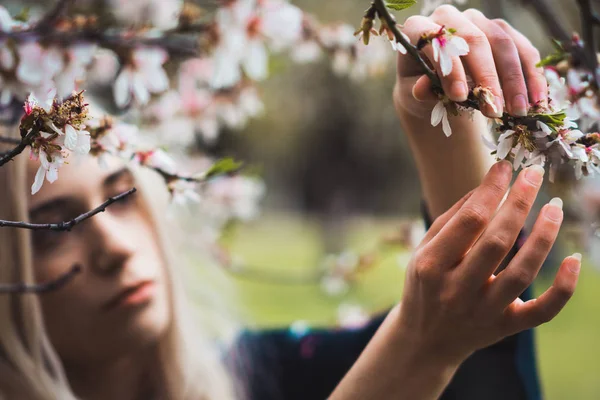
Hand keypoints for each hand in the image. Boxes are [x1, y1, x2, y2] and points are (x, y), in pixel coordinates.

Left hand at [394, 6, 546, 119]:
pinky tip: (537, 100)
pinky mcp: (504, 31)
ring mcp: (480, 21)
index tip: (459, 98)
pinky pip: (524, 50)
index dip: (451, 69)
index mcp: (420, 27)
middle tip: (494, 110)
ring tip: (519, 112)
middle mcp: (450, 17)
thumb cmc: (423, 89)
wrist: (439, 89)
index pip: (439, 42)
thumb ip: (420, 91)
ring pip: (504, 44)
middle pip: (476, 42)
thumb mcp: (415, 95)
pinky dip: (533, 77)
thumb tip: (422, 89)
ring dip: (515, 81)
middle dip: (487, 79)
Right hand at [396, 160, 579, 366]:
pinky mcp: (505, 328)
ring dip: (543, 236)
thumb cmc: (425, 284)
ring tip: (554, 206)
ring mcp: (482, 312)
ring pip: (522, 272)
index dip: (491, 190)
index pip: (468, 222)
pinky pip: (542, 311)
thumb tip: (490, 186)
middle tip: (535, 174)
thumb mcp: (424, 250)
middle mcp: (456, 291)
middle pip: (497, 242)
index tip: (504, 167)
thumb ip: (453, 219)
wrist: (426, 339)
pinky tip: (575, 259)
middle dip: (519, 203)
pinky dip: (563, 287)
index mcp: (430, 266)